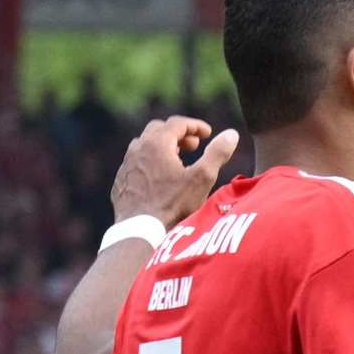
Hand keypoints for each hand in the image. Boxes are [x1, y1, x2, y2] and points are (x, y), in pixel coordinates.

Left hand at [114, 116, 238, 226]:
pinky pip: (136, 163)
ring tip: (177, 161)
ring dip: (162, 147)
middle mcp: (138, 148)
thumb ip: (217, 153)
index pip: (177, 123)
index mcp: (157, 144)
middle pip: (158, 129)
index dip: (195, 126)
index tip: (208, 134)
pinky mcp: (121, 180)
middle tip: (193, 146)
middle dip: (178, 134)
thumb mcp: (202, 178)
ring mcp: (126, 164)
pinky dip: (149, 162)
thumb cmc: (174, 204)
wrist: (142, 229)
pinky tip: (159, 178)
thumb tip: (231, 134)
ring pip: (144, 145)